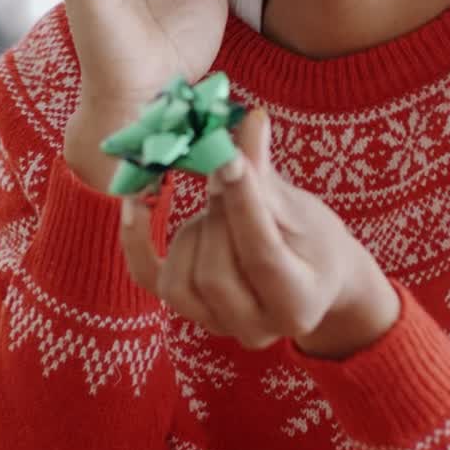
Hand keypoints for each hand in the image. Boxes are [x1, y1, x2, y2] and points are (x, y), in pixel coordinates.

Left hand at [119, 111, 400, 357]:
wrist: (311, 277)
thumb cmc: (315, 240)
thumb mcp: (300, 209)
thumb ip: (267, 176)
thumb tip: (250, 121)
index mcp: (297, 304)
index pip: (261, 255)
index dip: (242, 204)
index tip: (230, 159)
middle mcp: (255, 328)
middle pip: (215, 274)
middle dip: (215, 217)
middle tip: (223, 173)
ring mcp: (217, 325)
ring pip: (179, 282)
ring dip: (190, 233)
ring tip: (215, 210)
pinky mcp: (189, 311)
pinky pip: (148, 279)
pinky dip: (135, 241)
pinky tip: (134, 204)